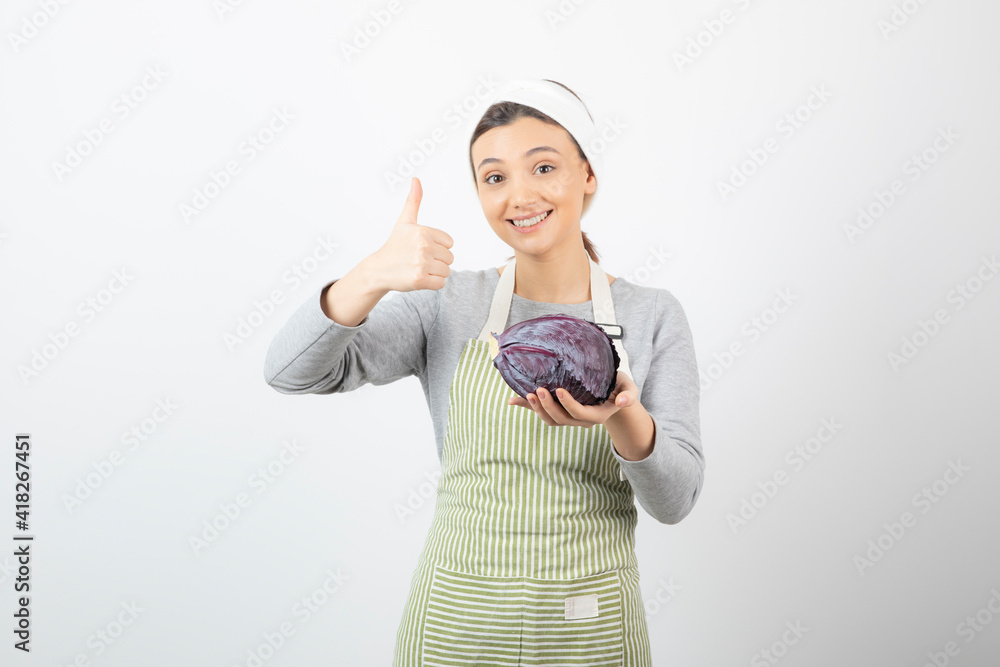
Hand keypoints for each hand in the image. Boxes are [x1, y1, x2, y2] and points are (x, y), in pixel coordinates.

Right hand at [365, 177, 454, 291]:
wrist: (379, 269)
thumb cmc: (395, 245)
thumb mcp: (405, 222)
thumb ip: (413, 201)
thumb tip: (416, 179)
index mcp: (423, 231)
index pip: (449, 243)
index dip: (438, 247)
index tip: (422, 248)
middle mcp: (423, 246)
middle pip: (450, 258)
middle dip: (437, 261)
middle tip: (419, 260)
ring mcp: (421, 263)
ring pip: (446, 271)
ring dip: (435, 273)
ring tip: (418, 268)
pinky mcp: (420, 280)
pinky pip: (441, 284)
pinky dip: (433, 284)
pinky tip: (419, 278)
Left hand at [506, 371, 638, 427]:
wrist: (613, 395)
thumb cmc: (620, 388)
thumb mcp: (629, 388)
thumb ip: (628, 395)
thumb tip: (622, 402)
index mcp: (597, 415)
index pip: (580, 413)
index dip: (569, 404)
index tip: (559, 390)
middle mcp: (582, 420)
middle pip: (562, 419)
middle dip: (548, 406)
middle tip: (538, 390)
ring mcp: (570, 418)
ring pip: (551, 420)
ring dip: (537, 409)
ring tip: (527, 394)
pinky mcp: (560, 413)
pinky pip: (543, 413)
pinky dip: (528, 407)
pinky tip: (512, 400)